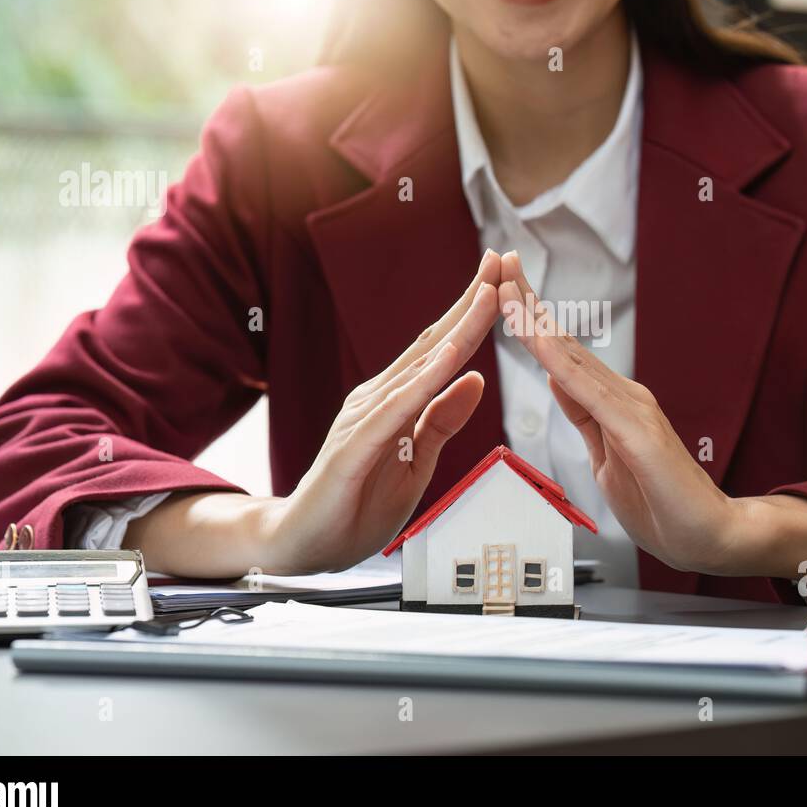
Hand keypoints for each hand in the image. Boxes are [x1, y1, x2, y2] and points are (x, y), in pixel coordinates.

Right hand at [129, 251, 500, 576]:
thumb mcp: (416, 463)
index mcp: (395, 401)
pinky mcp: (353, 447)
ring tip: (488, 295)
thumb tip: (475, 380)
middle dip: (469, 301)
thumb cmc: (355, 505)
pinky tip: (450, 358)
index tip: (502, 279)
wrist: (304, 545)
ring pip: (420, 366)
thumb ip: (442, 422)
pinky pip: (396, 409)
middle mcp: (377, 398)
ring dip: (457, 328)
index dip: (473, 313)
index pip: (440, 349)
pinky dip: (425, 381)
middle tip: (500, 260)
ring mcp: (363, 418)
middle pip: (432, 343)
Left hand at [497, 252, 806, 576]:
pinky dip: (562, 365)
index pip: (562, 355)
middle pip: (565, 344)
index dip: (532, 321)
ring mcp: (634, 409)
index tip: (505, 289)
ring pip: (574, 360)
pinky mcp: (639, 433)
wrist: (710, 537)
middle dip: (531, 303)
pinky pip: (591, 395)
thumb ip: (585, 416)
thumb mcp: (606, 456)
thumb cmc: (663, 504)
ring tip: (510, 291)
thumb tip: (559, 380)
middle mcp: (624, 396)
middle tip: (502, 262)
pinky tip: (540, 344)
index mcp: (612, 404)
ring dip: (538, 324)